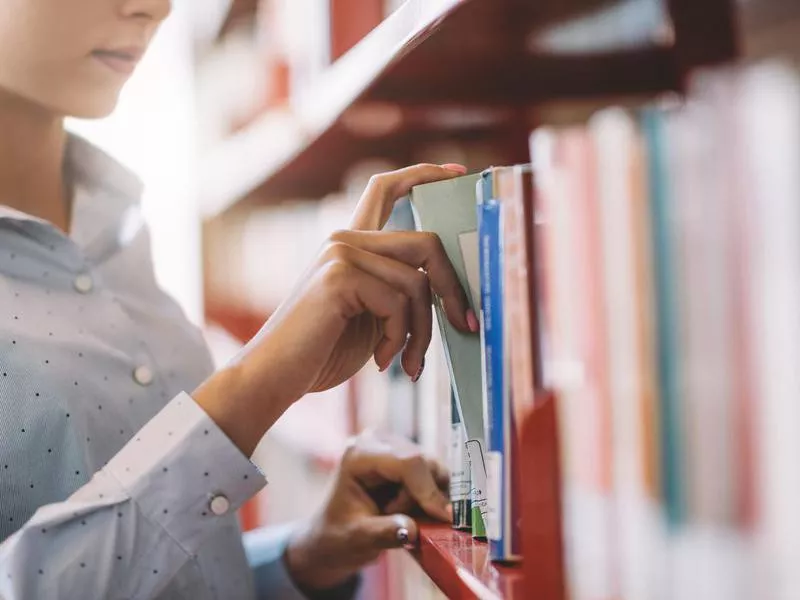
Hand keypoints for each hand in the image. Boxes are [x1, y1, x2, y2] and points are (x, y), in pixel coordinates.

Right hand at [194, 163, 477, 454]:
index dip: (424, 174)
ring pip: (418, 282)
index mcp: (350, 244)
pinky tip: (382, 360)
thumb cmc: (323, 352)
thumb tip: (455, 296)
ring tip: (409, 363)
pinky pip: (399, 303)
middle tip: (466, 325)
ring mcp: (340, 253)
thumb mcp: (373, 317)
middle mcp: (344, 239)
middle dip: (454, 289)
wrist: (275, 378)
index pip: (386, 188)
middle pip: (426, 243)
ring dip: (423, 331)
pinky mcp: (339, 276)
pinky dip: (400, 339)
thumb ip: (401, 293)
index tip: (458, 173)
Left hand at [284, 431, 450, 591]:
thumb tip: (412, 530)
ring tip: (400, 515)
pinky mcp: (404, 456)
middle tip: (405, 521)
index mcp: (359, 454)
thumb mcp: (357, 540)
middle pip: (424, 462)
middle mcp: (377, 441)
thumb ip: (384, 534)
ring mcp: (392, 445)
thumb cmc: (338, 535)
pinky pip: (432, 474)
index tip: (444, 517)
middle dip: (424, 497)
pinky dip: (428, 496)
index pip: (407, 462)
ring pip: (433, 468)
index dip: (428, 489)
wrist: (332, 535)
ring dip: (426, 498)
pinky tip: (408, 510)